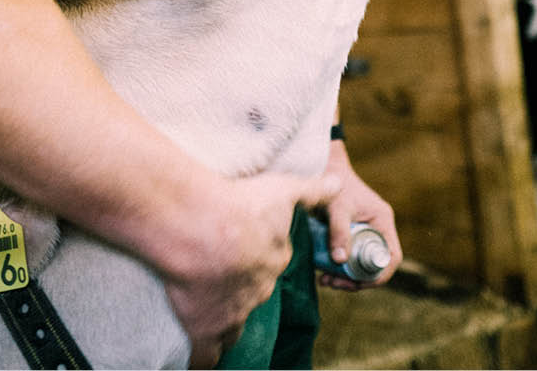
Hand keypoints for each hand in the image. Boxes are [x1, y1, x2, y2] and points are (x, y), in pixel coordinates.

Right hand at [164, 171, 339, 368]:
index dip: (260, 251)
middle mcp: (258, 289)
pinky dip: (204, 357)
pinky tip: (198, 357)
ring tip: (214, 309)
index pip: (273, 258)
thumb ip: (311, 190)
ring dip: (226, 320)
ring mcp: (233, 312)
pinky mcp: (206, 328)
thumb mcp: (282, 189)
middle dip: (242, 283)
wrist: (201, 226)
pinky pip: (207, 355)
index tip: (245, 244)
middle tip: (223, 268)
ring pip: (234, 327)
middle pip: (254, 290)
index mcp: (275, 258)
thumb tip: (338, 183)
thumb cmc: (241, 205)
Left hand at [319, 139, 401, 291]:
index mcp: (382, 220)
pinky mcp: (353, 233)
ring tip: (325, 280)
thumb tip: (340, 260)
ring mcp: (366, 231)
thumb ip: (339, 230)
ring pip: (362, 263)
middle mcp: (378, 227)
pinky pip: (352, 255)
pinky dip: (340, 266)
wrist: (323, 167)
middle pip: (375, 264)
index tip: (357, 284)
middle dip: (356, 280)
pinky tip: (323, 269)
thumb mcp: (337, 207)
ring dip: (346, 276)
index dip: (379, 275)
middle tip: (333, 283)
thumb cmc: (333, 183)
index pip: (391, 257)